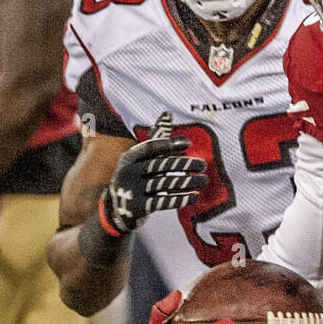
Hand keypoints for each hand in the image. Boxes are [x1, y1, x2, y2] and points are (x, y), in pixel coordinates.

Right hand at [98, 113, 207, 236]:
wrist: (118, 209)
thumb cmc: (136, 177)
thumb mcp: (140, 159)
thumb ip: (154, 138)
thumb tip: (167, 113)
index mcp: (129, 157)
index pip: (150, 147)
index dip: (169, 143)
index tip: (188, 142)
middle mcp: (128, 172)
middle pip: (160, 166)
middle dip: (183, 164)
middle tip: (203, 164)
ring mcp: (132, 191)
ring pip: (164, 184)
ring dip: (187, 182)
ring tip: (204, 180)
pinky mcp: (139, 208)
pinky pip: (162, 202)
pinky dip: (180, 199)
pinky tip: (194, 197)